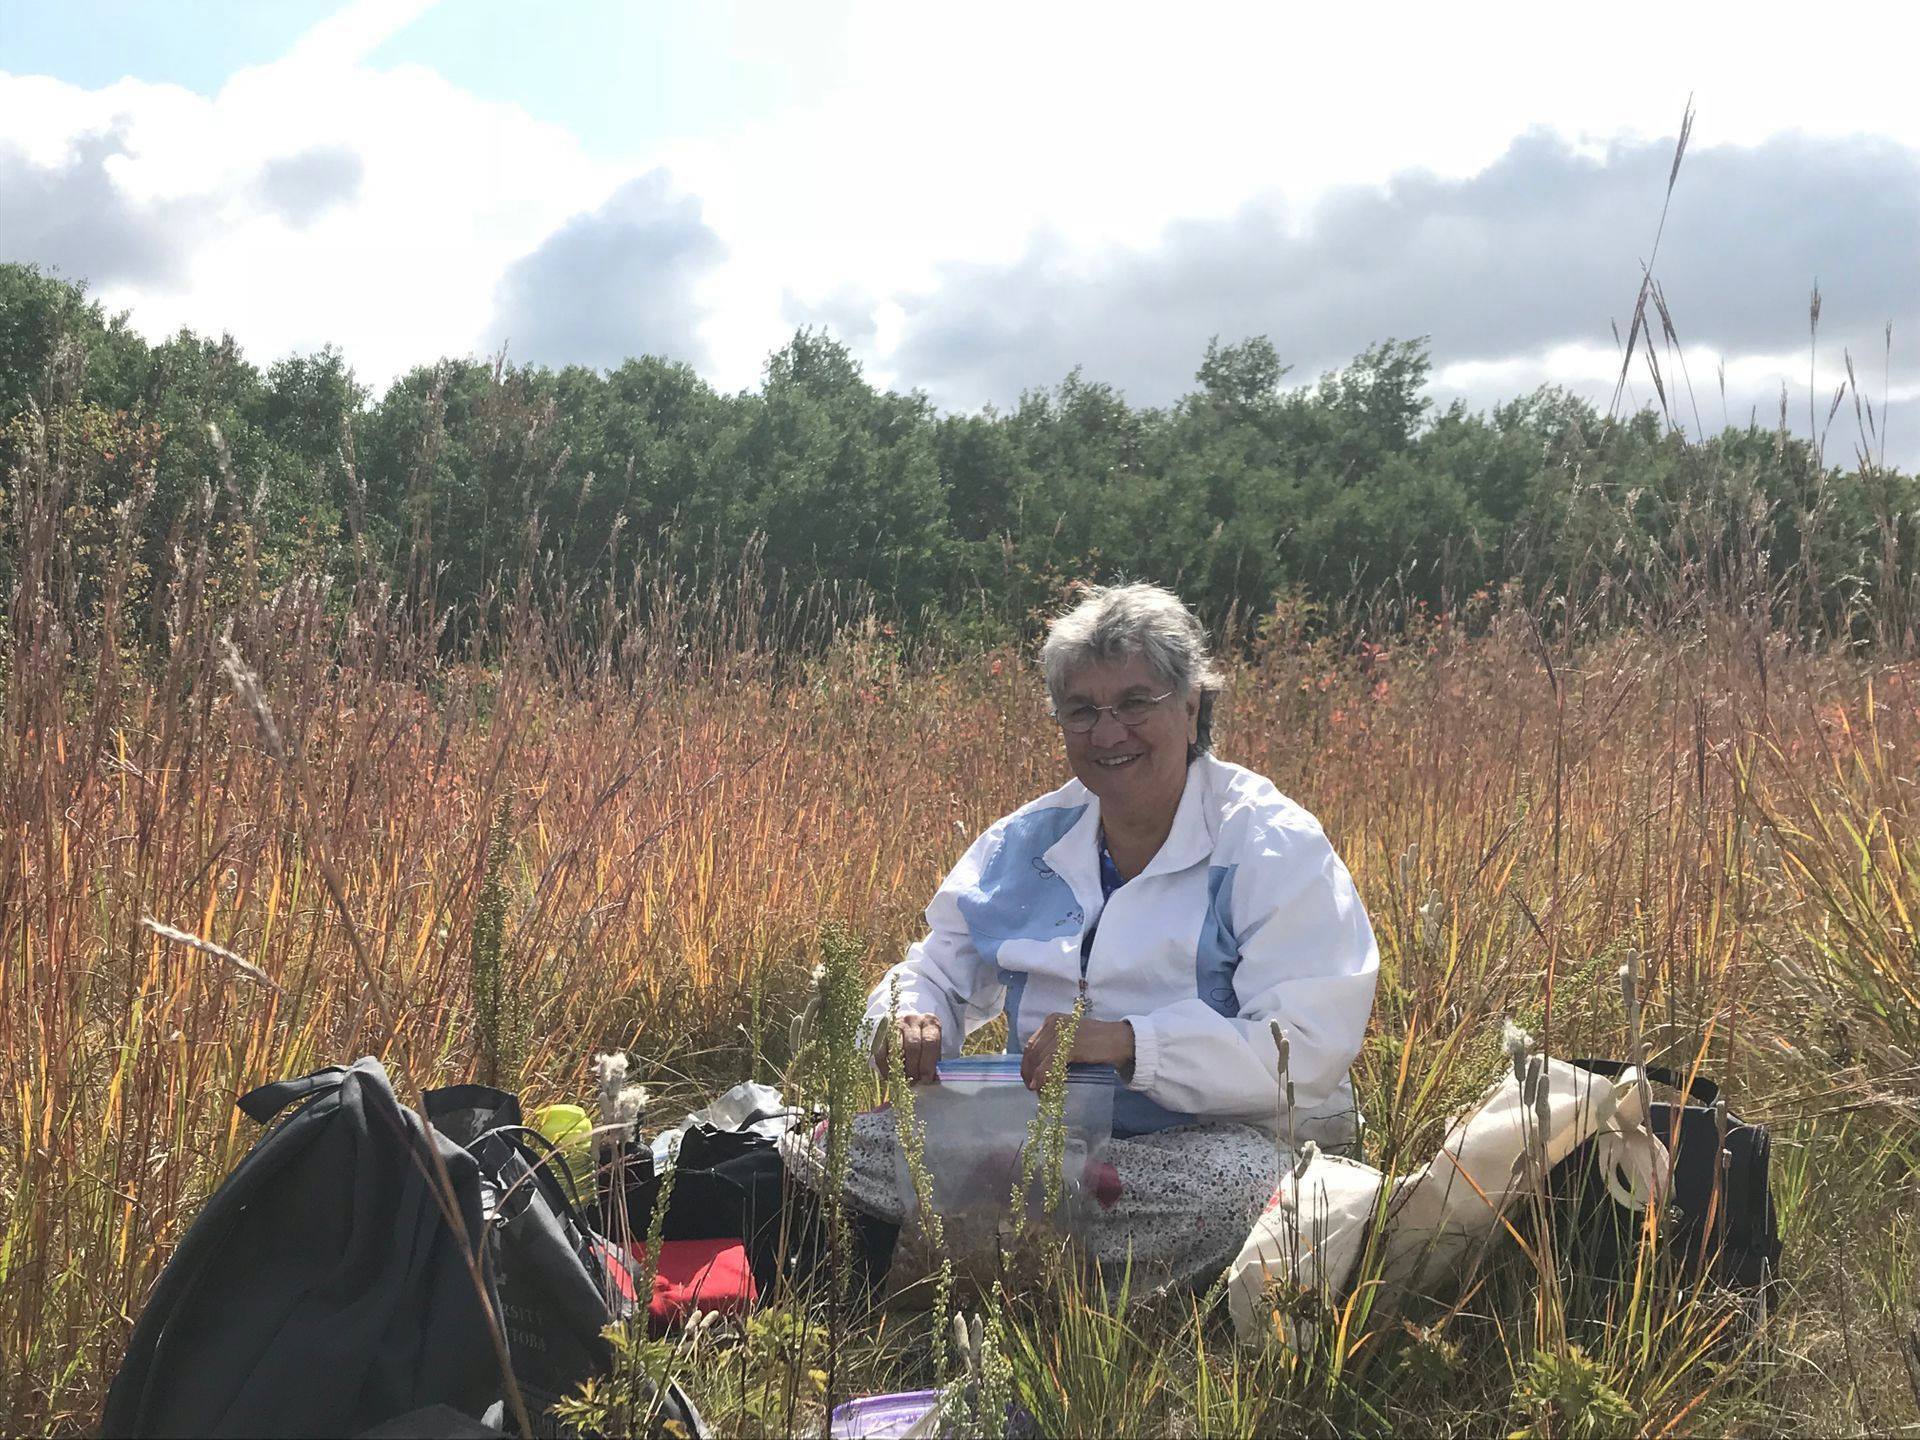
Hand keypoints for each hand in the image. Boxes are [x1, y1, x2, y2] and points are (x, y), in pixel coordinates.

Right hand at [875, 1011, 942, 1084]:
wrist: (906, 1023)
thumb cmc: (922, 1038)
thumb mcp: (932, 1045)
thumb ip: (932, 1060)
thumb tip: (928, 1079)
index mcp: (930, 1023)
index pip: (930, 1043)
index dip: (928, 1063)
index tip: (926, 1079)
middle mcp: (913, 1020)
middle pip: (913, 1046)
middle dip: (913, 1068)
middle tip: (913, 1082)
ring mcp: (896, 1023)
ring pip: (897, 1048)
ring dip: (900, 1068)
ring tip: (902, 1079)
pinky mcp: (882, 1030)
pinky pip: (881, 1051)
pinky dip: (885, 1066)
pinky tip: (889, 1075)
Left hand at [1020, 1014, 1134, 1089]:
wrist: (1122, 1041)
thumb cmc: (1098, 1042)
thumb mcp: (1072, 1038)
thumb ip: (1056, 1047)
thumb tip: (1039, 1069)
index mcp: (1053, 1020)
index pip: (1032, 1043)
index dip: (1026, 1063)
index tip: (1027, 1077)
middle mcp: (1055, 1023)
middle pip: (1033, 1050)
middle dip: (1028, 1071)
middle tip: (1032, 1088)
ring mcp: (1063, 1033)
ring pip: (1039, 1057)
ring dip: (1035, 1077)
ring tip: (1038, 1091)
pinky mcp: (1071, 1045)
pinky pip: (1050, 1063)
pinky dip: (1042, 1076)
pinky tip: (1041, 1087)